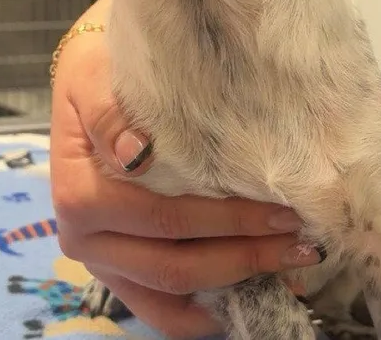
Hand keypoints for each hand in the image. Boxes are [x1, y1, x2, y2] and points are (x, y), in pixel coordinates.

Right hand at [50, 0, 320, 337]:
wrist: (86, 75)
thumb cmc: (97, 70)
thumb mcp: (93, 77)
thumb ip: (110, 115)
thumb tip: (135, 155)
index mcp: (79, 194)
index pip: (163, 219)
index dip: (225, 222)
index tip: (281, 211)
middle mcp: (83, 238)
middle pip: (172, 264)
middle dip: (242, 257)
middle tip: (301, 243)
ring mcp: (101, 259)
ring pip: (169, 291)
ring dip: (231, 285)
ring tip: (288, 268)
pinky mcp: (116, 266)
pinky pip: (156, 304)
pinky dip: (199, 311)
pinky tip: (244, 300)